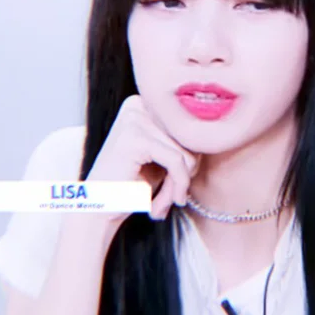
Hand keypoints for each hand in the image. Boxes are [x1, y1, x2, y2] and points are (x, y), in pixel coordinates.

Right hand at [86, 94, 199, 227]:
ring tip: (166, 200)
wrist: (98, 211)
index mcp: (146, 102)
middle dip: (187, 171)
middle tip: (174, 196)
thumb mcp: (164, 155)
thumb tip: (216, 133)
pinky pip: (176, 161)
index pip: (188, 125)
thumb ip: (186, 140)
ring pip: (186, 150)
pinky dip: (177, 184)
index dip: (192, 156)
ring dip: (181, 182)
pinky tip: (164, 204)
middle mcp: (139, 103)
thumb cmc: (134, 184)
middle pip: (189, 136)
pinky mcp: (135, 137)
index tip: (182, 182)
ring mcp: (135, 118)